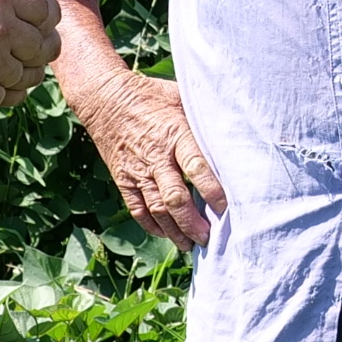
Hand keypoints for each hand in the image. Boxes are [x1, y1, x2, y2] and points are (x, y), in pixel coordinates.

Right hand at [0, 0, 57, 111]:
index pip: (49, 10)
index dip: (47, 18)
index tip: (40, 24)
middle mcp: (6, 30)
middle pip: (46, 46)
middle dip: (40, 48)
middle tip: (28, 51)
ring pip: (31, 75)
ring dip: (23, 72)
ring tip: (6, 69)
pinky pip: (11, 97)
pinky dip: (6, 92)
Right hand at [72, 64, 224, 247]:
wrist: (105, 98)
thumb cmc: (152, 96)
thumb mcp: (181, 97)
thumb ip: (204, 115)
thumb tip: (236, 123)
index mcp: (175, 134)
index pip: (196, 166)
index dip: (211, 189)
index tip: (226, 207)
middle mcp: (156, 157)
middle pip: (175, 197)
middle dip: (193, 222)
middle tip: (209, 238)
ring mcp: (138, 171)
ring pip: (156, 209)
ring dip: (174, 230)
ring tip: (190, 245)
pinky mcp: (123, 179)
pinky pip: (137, 208)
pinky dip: (151, 225)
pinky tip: (166, 235)